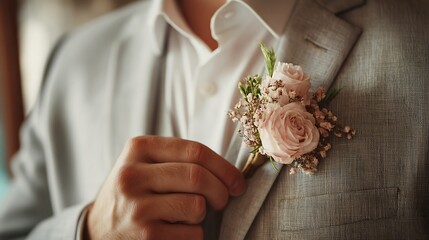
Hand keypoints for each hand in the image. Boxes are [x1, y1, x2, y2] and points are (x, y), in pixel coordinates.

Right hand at [84, 136, 245, 239]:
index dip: (224, 167)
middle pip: (198, 177)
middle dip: (222, 191)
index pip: (194, 150)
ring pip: (197, 206)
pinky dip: (195, 235)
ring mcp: (137, 207)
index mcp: (138, 148)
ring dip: (204, 215)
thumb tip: (229, 174)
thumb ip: (178, 159)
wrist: (97, 230)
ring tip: (189, 216)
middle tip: (223, 200)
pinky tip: (178, 232)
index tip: (237, 181)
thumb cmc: (133, 194)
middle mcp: (132, 175)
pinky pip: (193, 234)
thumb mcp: (144, 164)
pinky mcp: (145, 236)